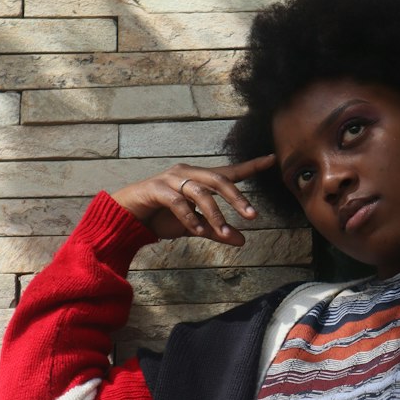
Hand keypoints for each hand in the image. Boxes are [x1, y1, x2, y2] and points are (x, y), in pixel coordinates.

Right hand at [112, 154, 276, 243]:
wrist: (128, 217)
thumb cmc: (162, 217)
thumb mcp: (194, 226)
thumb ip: (217, 231)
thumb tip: (242, 240)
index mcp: (199, 178)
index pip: (229, 172)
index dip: (251, 166)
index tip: (272, 159)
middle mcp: (187, 173)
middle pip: (219, 180)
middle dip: (237, 198)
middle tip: (253, 216)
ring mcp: (171, 179)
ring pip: (200, 192)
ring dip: (214, 214)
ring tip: (223, 232)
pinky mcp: (156, 189)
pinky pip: (178, 202)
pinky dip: (189, 217)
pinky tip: (196, 230)